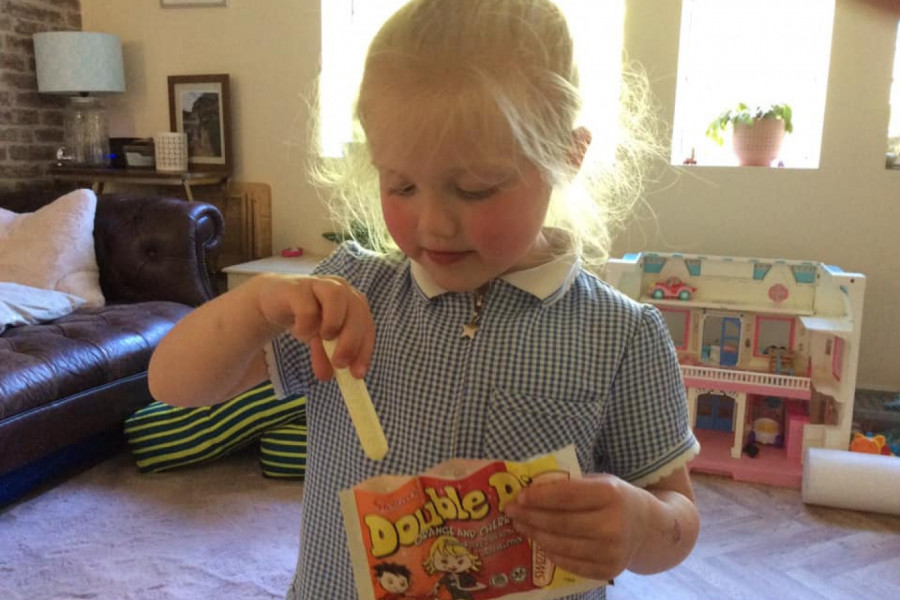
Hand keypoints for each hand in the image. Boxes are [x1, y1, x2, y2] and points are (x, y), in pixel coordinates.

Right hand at [255, 274, 374, 379]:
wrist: (273, 300)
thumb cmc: (305, 319)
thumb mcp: (319, 342)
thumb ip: (326, 357)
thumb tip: (329, 375)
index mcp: (353, 304)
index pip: (367, 326)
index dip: (365, 350)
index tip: (357, 374)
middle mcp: (341, 290)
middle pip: (357, 309)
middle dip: (352, 340)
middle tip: (339, 364)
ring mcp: (319, 285)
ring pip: (336, 295)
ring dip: (333, 322)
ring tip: (323, 338)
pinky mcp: (297, 288)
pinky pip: (307, 305)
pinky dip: (306, 323)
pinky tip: (300, 330)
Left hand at [504, 474, 649, 580]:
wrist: (647, 527)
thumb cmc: (615, 498)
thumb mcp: (599, 481)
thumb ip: (570, 485)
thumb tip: (530, 490)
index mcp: (611, 494)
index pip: (567, 496)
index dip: (540, 497)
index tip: (519, 497)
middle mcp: (613, 524)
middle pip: (561, 523)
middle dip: (531, 517)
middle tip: (511, 512)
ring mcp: (612, 551)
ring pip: (562, 545)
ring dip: (536, 535)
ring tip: (521, 526)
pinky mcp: (608, 570)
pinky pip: (571, 564)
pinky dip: (551, 553)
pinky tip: (540, 542)